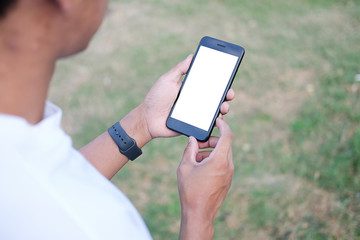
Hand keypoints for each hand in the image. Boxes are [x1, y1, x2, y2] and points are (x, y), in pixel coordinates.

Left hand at [141, 55, 235, 138]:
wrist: (148, 119)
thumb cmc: (156, 98)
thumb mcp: (168, 80)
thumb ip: (180, 69)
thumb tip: (192, 55)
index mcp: (191, 88)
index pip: (209, 83)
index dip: (220, 80)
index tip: (228, 76)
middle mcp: (196, 100)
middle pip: (216, 97)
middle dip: (226, 94)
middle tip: (230, 93)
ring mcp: (196, 113)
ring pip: (214, 111)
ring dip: (223, 108)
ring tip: (224, 107)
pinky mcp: (194, 125)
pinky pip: (207, 124)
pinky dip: (214, 122)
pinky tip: (217, 119)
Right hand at [177, 118, 233, 239]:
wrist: (199, 214)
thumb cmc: (191, 190)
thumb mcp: (185, 166)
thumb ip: (190, 150)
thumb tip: (193, 140)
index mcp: (220, 160)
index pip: (227, 136)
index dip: (224, 125)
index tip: (218, 121)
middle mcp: (228, 166)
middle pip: (224, 145)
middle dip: (211, 141)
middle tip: (197, 144)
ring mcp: (229, 174)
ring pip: (223, 155)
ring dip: (211, 151)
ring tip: (195, 158)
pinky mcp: (227, 181)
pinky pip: (223, 164)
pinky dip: (213, 160)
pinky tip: (200, 167)